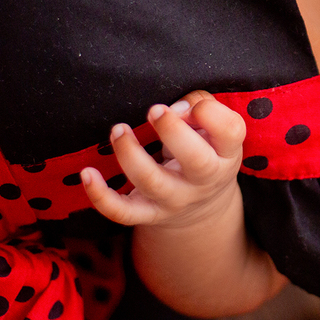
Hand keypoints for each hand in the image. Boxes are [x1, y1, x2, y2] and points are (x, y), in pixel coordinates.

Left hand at [82, 91, 246, 229]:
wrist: (200, 206)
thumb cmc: (204, 150)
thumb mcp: (214, 131)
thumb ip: (201, 107)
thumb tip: (174, 109)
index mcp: (226, 153)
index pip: (231, 132)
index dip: (211, 113)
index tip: (191, 105)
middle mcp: (204, 180)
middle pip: (196, 161)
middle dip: (173, 132)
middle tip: (155, 110)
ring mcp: (175, 200)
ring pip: (153, 182)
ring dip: (131, 154)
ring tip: (118, 129)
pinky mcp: (147, 214)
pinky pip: (122, 211)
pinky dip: (101, 196)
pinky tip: (88, 173)